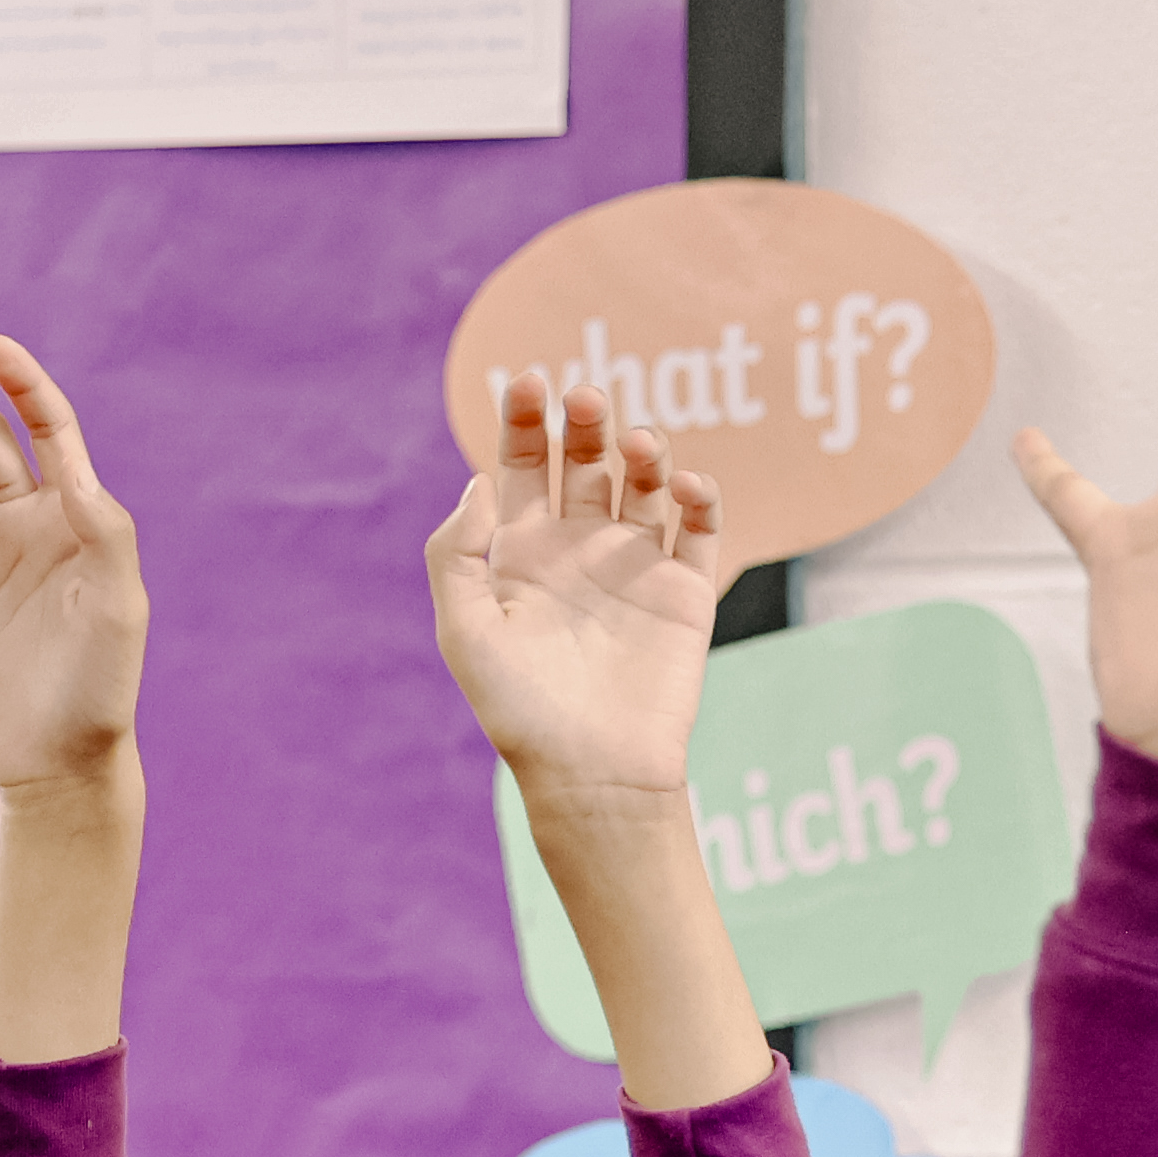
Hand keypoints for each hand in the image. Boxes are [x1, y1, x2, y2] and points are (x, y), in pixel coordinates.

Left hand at [427, 371, 729, 805]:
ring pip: (646, 481)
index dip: (525, 419)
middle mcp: (580, 551)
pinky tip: (685, 487)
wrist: (593, 775)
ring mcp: (636, 567)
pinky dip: (700, 494)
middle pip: (587, 460)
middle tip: (587, 402)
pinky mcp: (686, 592)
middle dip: (587, 422)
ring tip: (639, 447)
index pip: (524, 465)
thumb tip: (478, 481)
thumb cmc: (521, 713)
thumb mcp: (466, 631)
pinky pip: (701, 526)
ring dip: (645, 449)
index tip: (529, 382)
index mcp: (523, 554)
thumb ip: (457, 553)